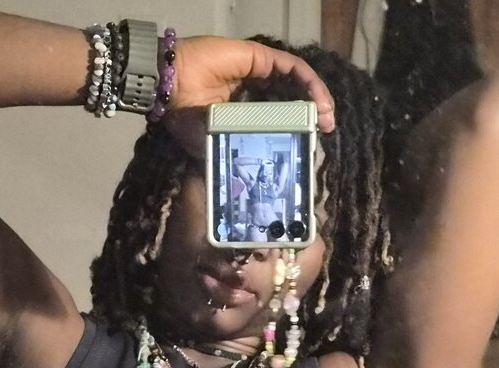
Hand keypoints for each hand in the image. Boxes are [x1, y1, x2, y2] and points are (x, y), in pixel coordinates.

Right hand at [164, 36, 334, 154]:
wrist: (172, 90)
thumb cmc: (185, 118)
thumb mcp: (215, 144)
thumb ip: (235, 154)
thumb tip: (251, 179)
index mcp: (241, 110)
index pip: (276, 117)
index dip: (294, 128)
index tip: (308, 145)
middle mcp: (252, 89)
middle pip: (291, 99)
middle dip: (311, 114)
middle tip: (324, 131)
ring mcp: (257, 71)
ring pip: (296, 82)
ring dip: (316, 98)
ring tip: (326, 117)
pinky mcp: (260, 57)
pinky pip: (292, 68)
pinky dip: (309, 82)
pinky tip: (318, 100)